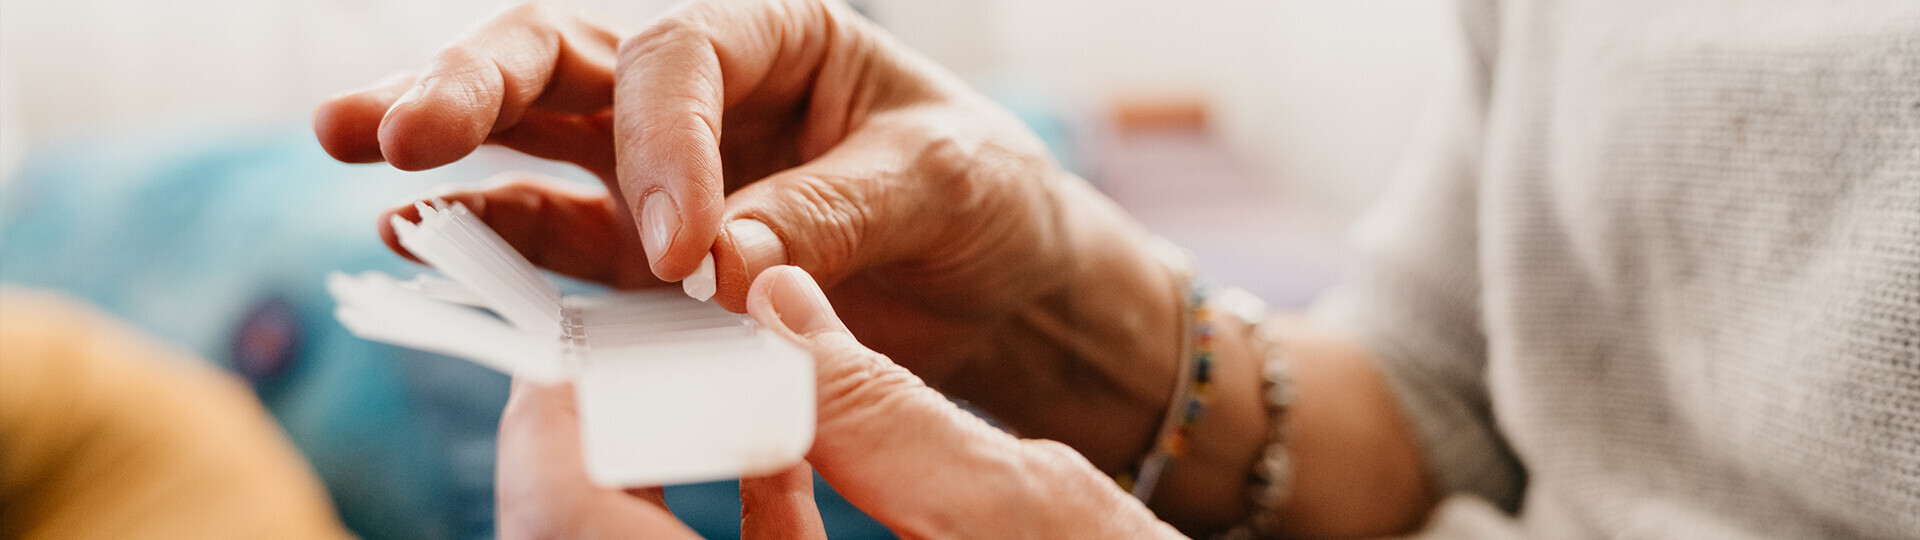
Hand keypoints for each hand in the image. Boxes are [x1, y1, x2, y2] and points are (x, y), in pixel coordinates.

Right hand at [319, 0, 1187, 479]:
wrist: (1006, 287)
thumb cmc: (988, 201)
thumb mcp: (943, 185)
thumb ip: (831, 214)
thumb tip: (718, 266)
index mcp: (776, 35)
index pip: (678, 59)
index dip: (663, 145)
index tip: (685, 251)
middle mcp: (703, 92)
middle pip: (561, 61)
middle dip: (474, 85)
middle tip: (398, 130)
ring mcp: (659, 171)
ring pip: (530, 137)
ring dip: (443, 150)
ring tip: (362, 160)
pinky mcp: (647, 256)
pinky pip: (559, 241)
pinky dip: (498, 244)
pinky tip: (423, 241)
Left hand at [494, 266, 1182, 537]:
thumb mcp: (1027, 509)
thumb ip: (890, 412)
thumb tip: (778, 301)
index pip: (580, 534)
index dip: (564, 429)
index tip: (588, 340)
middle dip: (620, 434)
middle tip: (652, 343)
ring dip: (688, 456)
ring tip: (725, 359)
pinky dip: (753, 506)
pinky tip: (791, 432)